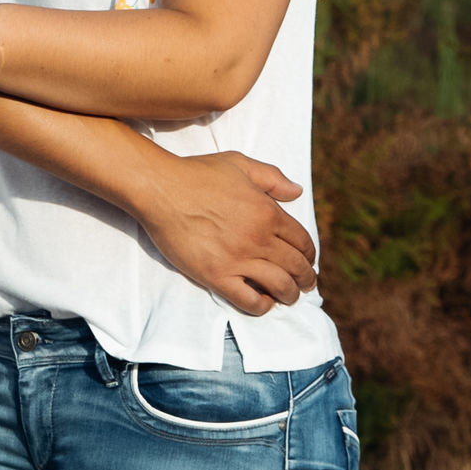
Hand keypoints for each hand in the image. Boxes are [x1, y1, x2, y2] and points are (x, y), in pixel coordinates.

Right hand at [129, 152, 318, 314]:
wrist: (161, 189)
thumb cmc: (198, 173)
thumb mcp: (239, 164)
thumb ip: (272, 177)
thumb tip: (297, 192)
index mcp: (267, 211)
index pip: (302, 241)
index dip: (309, 254)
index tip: (307, 260)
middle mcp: (258, 238)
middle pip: (296, 266)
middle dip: (306, 278)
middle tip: (306, 284)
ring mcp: (238, 259)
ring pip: (279, 286)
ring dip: (290, 295)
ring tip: (289, 296)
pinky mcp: (217, 275)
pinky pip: (249, 300)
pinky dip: (262, 306)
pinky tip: (263, 302)